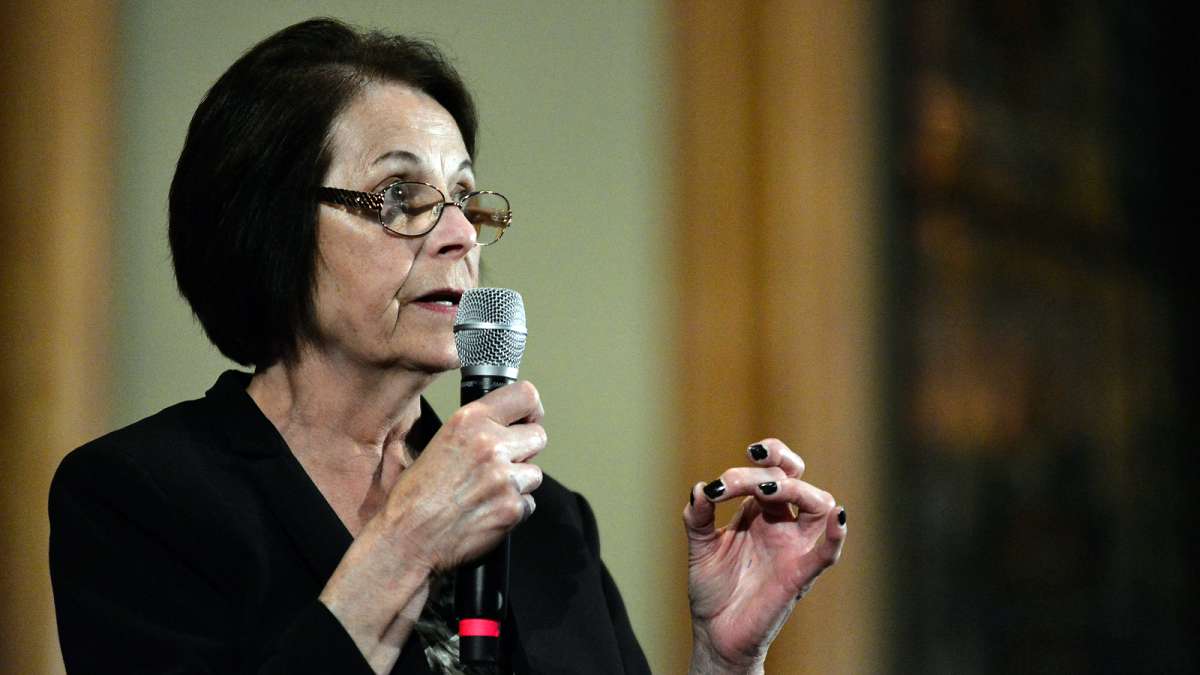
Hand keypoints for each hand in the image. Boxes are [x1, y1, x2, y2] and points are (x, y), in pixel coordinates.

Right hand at [378, 380, 546, 571]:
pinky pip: (529, 503)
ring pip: (535, 473)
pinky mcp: (512, 507)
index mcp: (470, 420)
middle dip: (525, 451)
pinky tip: (488, 511)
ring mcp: (504, 477)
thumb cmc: (416, 494)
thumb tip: (507, 425)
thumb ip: (476, 428)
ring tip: (487, 492)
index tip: (529, 421)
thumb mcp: (441, 440)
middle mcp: (489, 444)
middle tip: (503, 465)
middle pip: (538, 437)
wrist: (408, 537)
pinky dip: (514, 509)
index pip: (526, 395)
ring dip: (518, 483)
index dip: (533, 410)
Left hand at [684, 439, 845, 673]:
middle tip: (731, 481)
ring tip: (765, 488)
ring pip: (818, 504)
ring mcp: (793, 547)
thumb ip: (697, 516)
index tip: (748, 451)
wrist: (715, 634)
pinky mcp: (799, 574)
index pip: (775, 470)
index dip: (770, 454)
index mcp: (761, 512)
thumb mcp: (700, 546)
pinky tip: (837, 517)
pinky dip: (835, 534)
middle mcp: (782, 524)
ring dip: (795, 489)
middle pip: (794, 480)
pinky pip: (826, 552)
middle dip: (767, 470)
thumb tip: (699, 488)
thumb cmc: (713, 589)